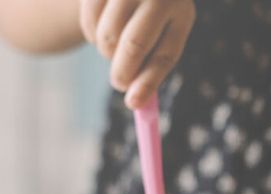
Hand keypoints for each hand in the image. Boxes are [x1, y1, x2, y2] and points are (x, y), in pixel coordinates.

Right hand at [79, 0, 194, 108]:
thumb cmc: (150, 18)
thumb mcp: (161, 36)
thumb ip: (151, 67)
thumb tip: (135, 102)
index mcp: (181, 13)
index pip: (165, 55)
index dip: (148, 82)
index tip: (133, 104)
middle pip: (135, 45)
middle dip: (123, 73)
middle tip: (119, 84)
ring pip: (109, 37)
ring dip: (107, 52)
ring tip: (114, 46)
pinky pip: (89, 21)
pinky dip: (92, 33)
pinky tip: (102, 26)